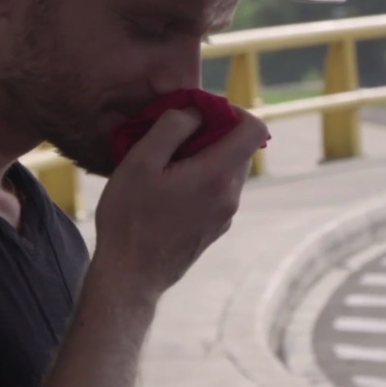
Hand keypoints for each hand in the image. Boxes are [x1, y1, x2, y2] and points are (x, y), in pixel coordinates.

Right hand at [90, 105, 268, 303]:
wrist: (130, 276)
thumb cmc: (129, 218)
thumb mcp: (141, 161)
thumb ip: (172, 126)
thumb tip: (196, 112)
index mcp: (218, 175)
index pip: (255, 128)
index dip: (234, 110)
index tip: (201, 111)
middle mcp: (230, 196)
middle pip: (241, 147)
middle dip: (215, 131)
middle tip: (176, 133)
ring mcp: (225, 215)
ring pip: (229, 169)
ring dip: (206, 155)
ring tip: (167, 161)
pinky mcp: (215, 228)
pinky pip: (218, 191)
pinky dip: (202, 177)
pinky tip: (168, 186)